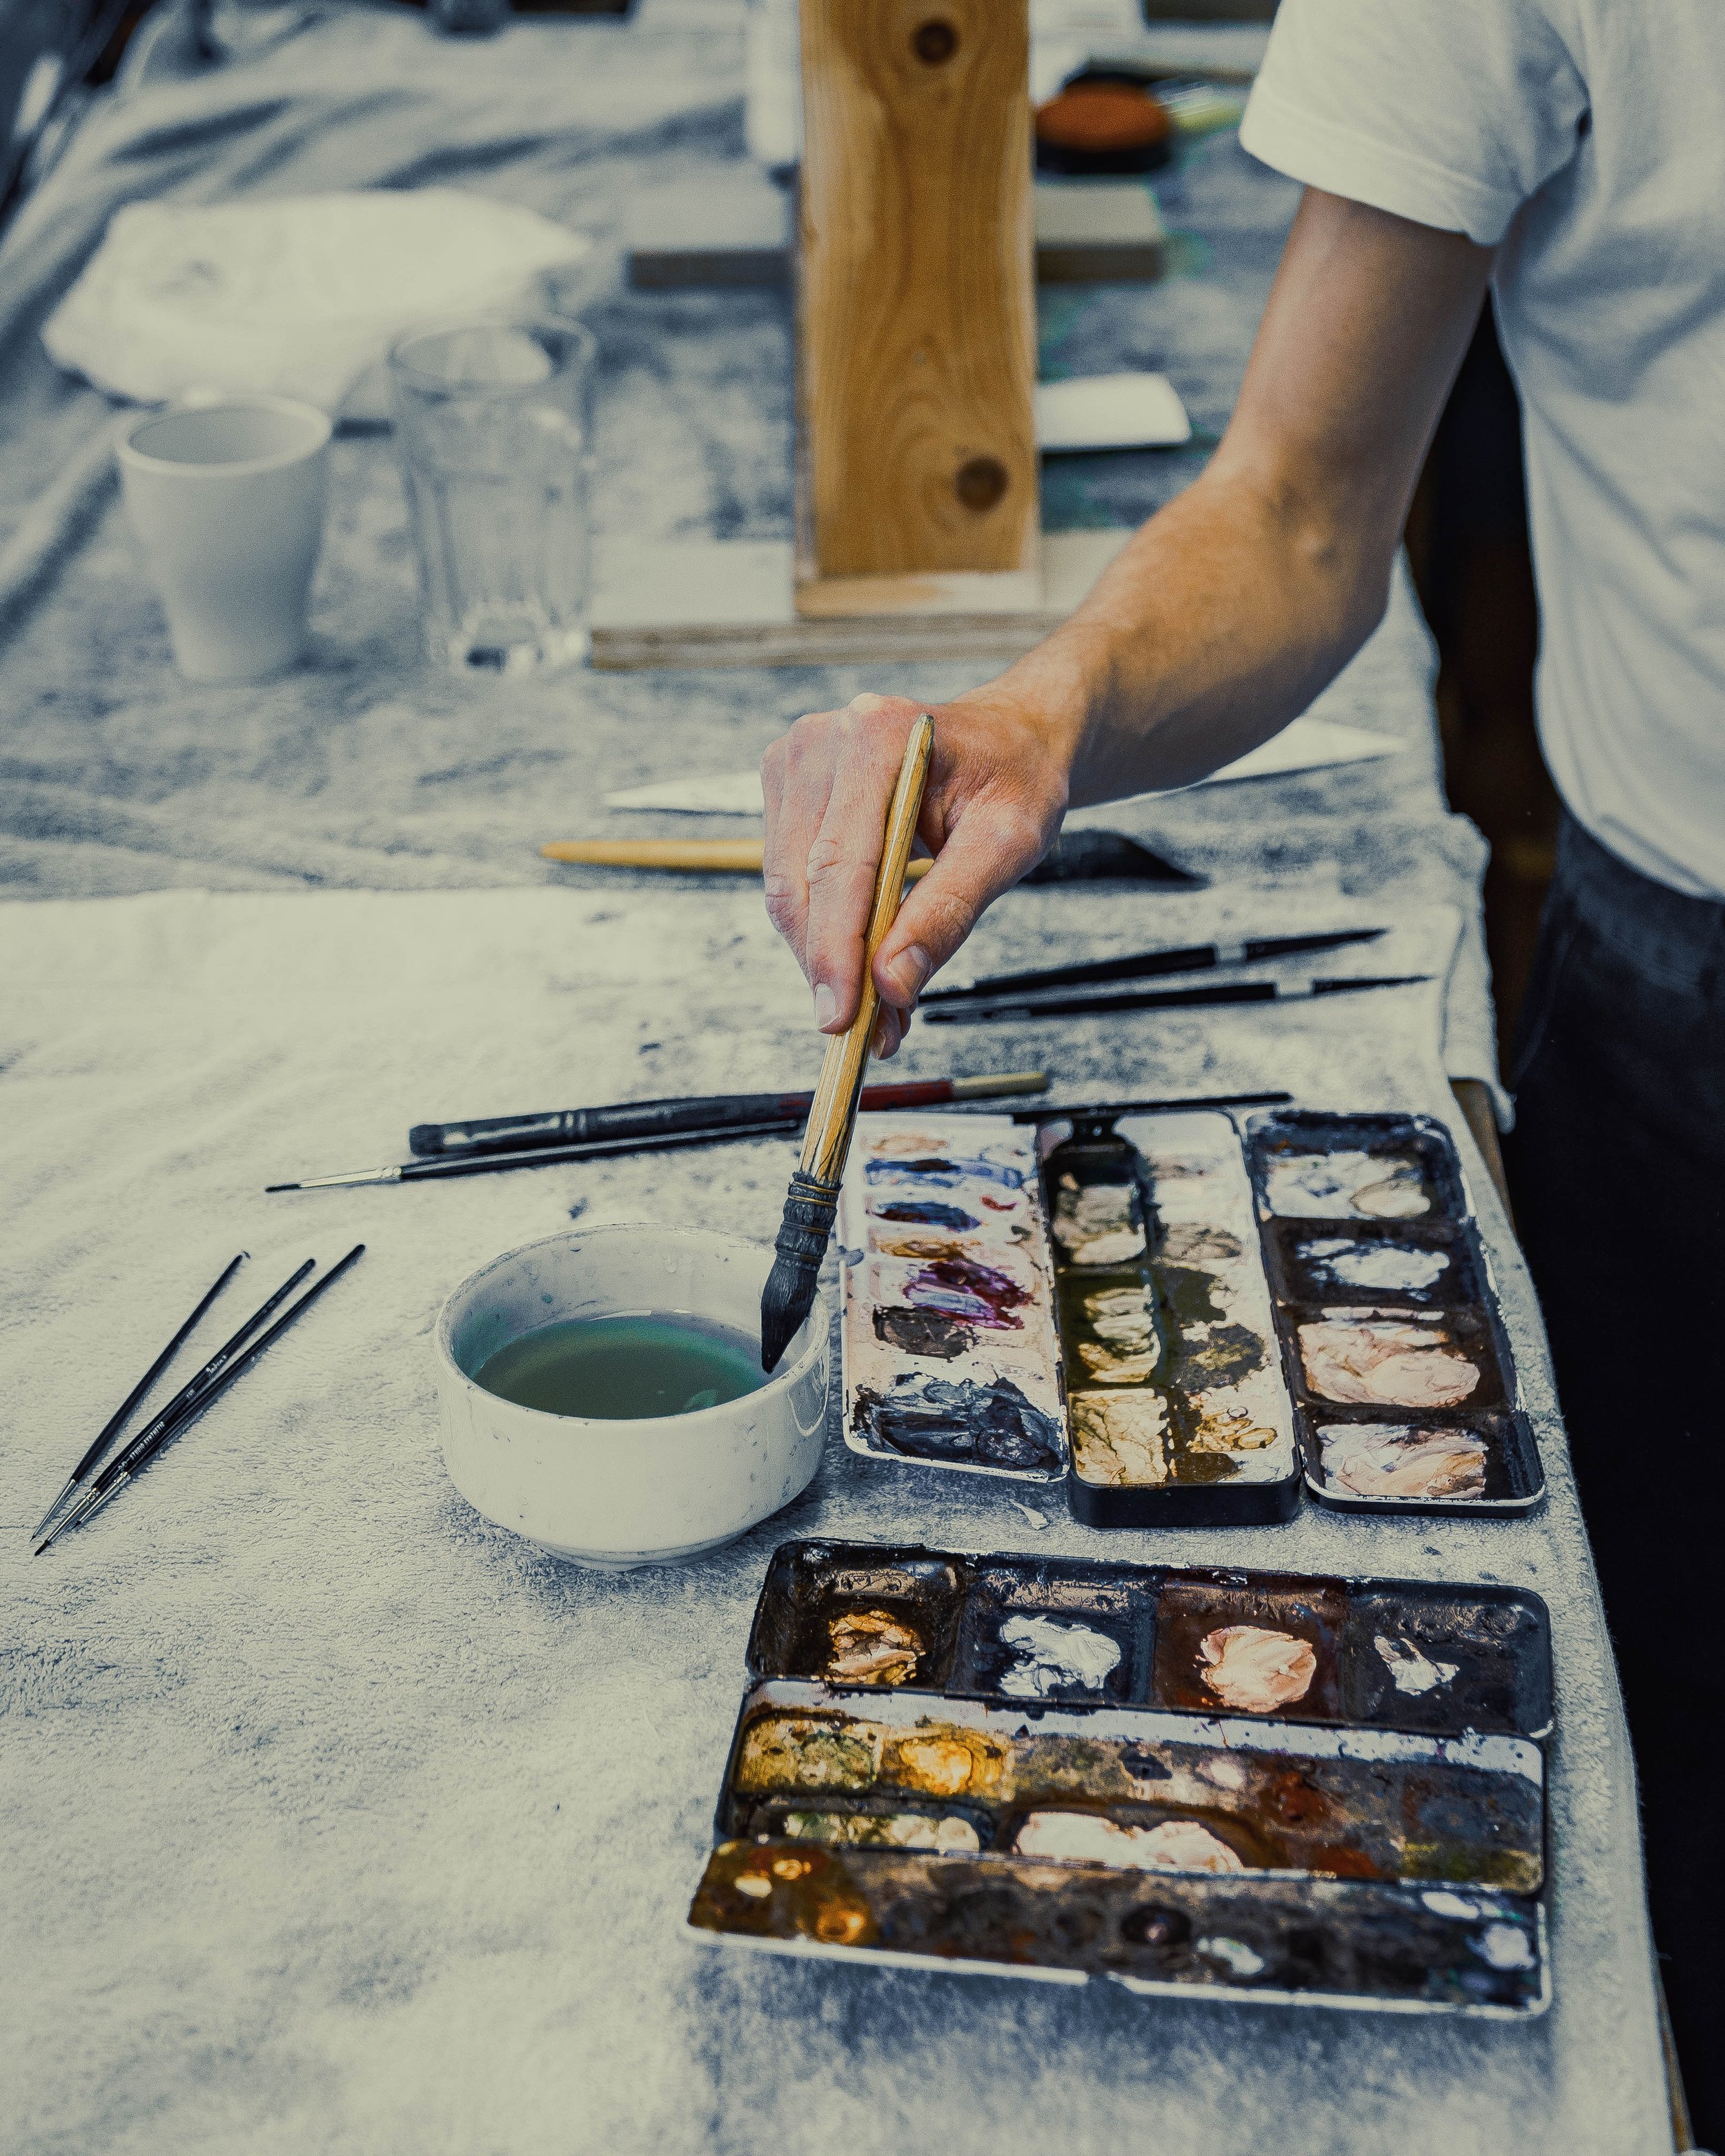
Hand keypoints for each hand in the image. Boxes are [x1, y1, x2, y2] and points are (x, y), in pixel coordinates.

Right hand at [760, 689, 1071, 1056]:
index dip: (837, 949)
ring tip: (878, 1006)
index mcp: (877, 736)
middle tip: (871, 1032)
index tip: (842, 1020)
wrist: (1008, 740)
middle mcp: (822, 740)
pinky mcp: (787, 786)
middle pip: (802, 883)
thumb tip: (892, 983)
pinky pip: (790, 879)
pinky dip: (823, 932)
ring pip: (786, 891)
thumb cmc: (1015, 782)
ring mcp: (795, 760)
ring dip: (825, 958)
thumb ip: (950, 911)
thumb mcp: (1008, 844)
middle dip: (832, 967)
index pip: (839, 863)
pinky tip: (862, 960)